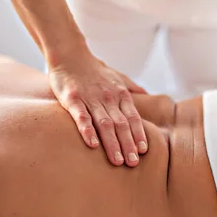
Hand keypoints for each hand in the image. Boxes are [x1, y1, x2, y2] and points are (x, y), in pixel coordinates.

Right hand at [49, 51, 148, 165]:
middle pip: (121, 124)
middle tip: (133, 163)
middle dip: (128, 144)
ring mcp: (90, 98)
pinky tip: (93, 145)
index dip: (139, 134)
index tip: (144, 151)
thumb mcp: (117, 76)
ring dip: (112, 143)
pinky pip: (81, 116)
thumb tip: (146, 94)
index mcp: (120, 94)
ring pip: (104, 124)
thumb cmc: (94, 69)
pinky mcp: (72, 99)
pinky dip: (87, 130)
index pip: (133, 117)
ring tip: (117, 161)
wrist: (70, 54)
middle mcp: (108, 97)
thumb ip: (132, 87)